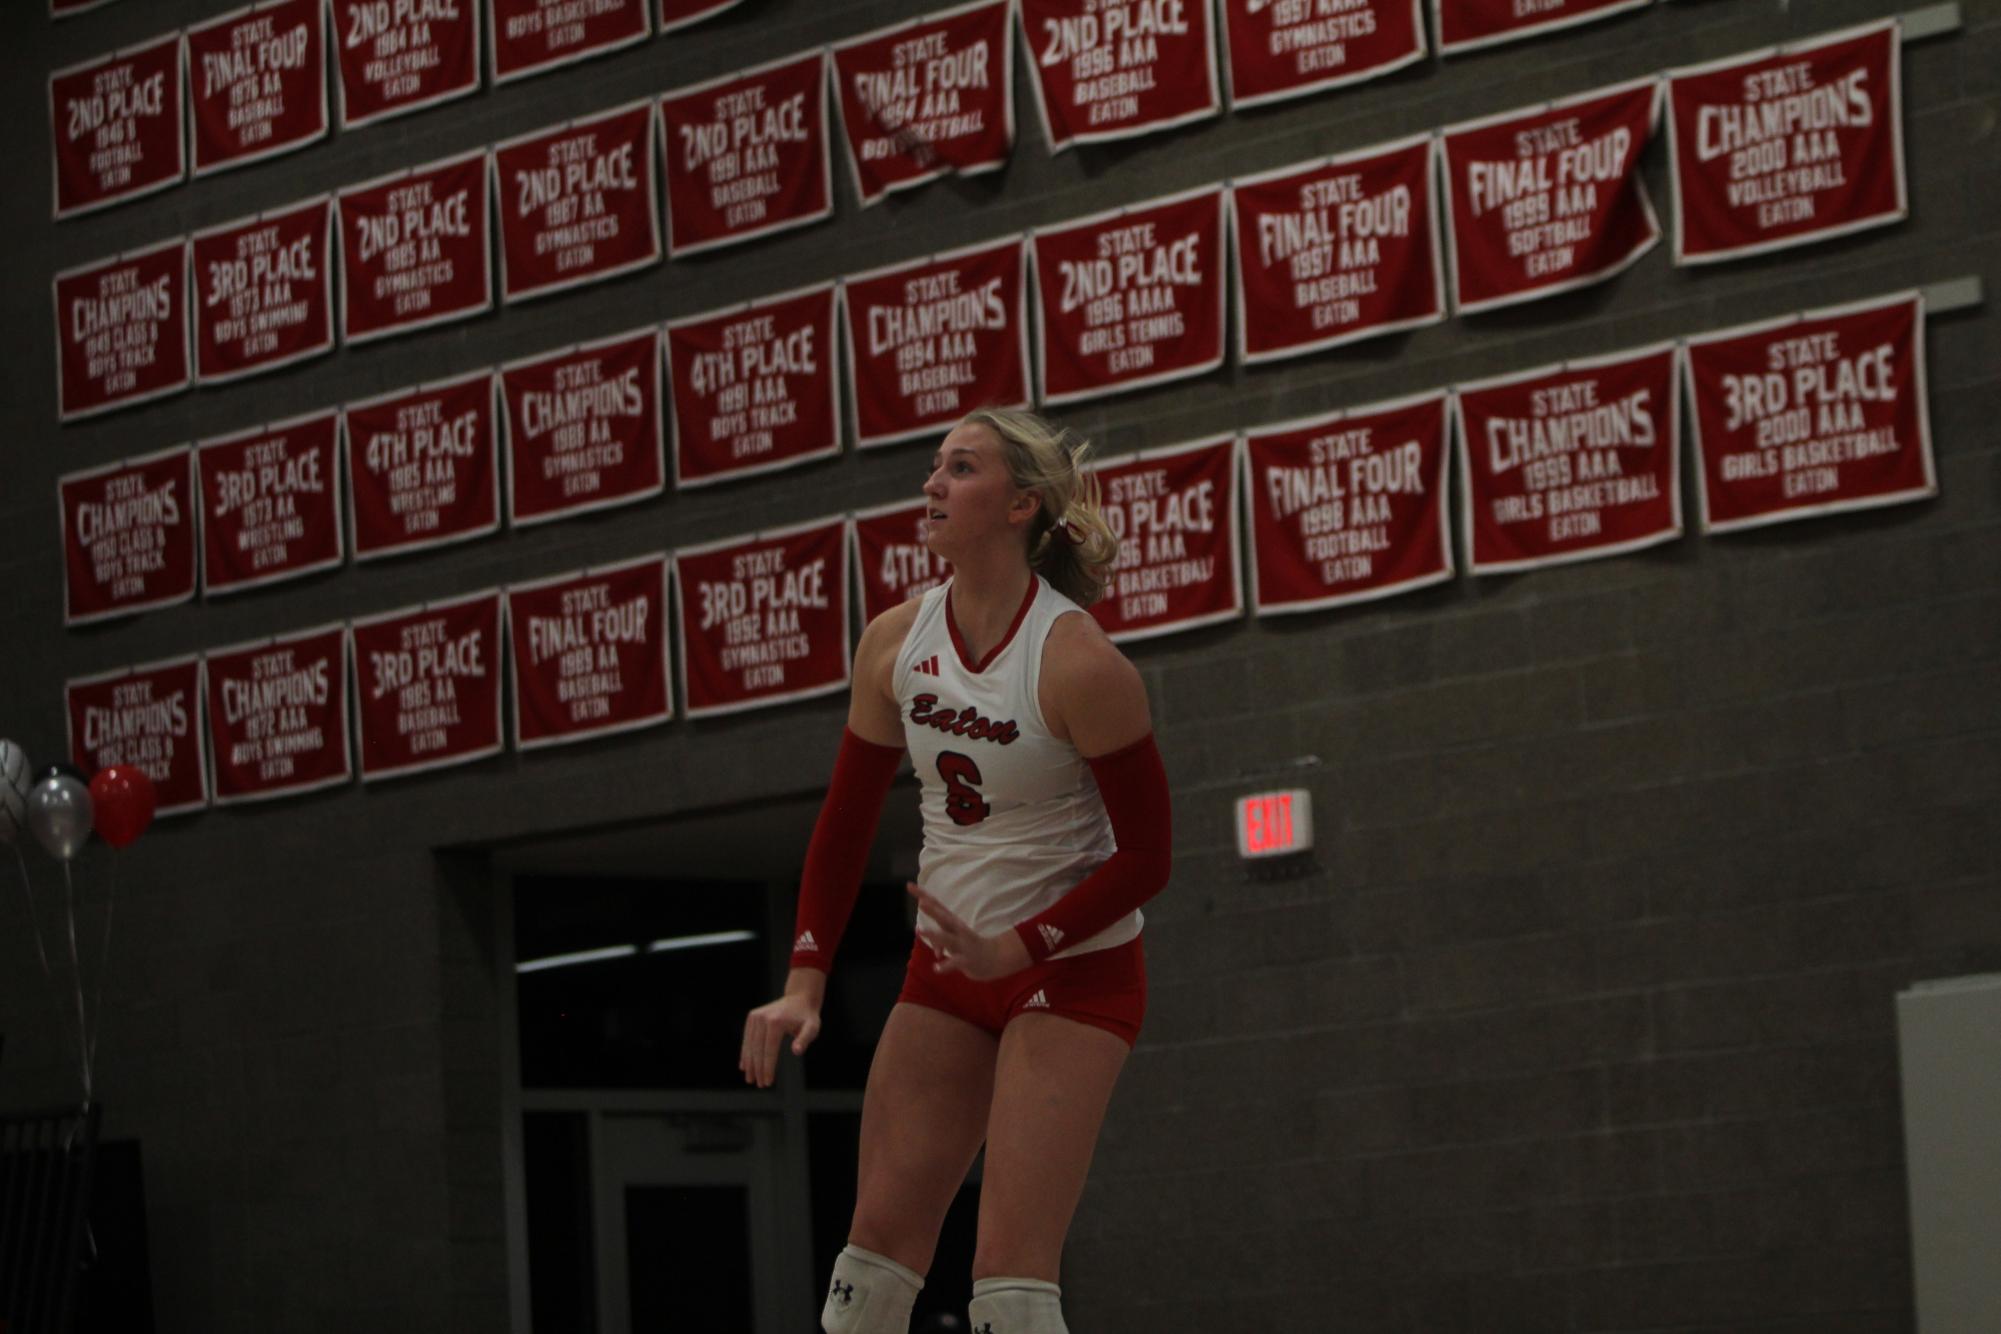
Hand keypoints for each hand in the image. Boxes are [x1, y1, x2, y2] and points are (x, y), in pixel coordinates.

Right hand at [739, 990, 820, 1087]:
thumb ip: (804, 1039)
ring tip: (750, 1079)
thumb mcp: (812, 1027)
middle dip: (758, 1069)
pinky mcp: (752, 1017)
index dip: (768, 1068)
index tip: (768, 1082)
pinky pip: (747, 1038)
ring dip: (749, 1064)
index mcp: (776, 1022)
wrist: (799, 998)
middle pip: (758, 1049)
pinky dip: (746, 1052)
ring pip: (750, 1045)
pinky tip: (744, 1066)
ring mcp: (755, 1016)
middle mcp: (762, 1018)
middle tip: (759, 1085)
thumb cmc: (807, 1017)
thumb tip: (796, 1051)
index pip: (769, 1050)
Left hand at [908, 882, 1031, 980]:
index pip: (937, 905)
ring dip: (934, 935)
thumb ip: (940, 943)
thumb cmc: (970, 946)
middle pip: (945, 918)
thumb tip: (934, 949)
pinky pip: (954, 962)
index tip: (909, 885)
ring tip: (920, 931)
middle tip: (921, 903)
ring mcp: (963, 944)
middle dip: (933, 910)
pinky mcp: (967, 960)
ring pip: (947, 938)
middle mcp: (958, 930)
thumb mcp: (954, 941)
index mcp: (953, 922)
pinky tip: (936, 968)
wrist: (995, 959)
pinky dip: (945, 965)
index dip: (923, 895)